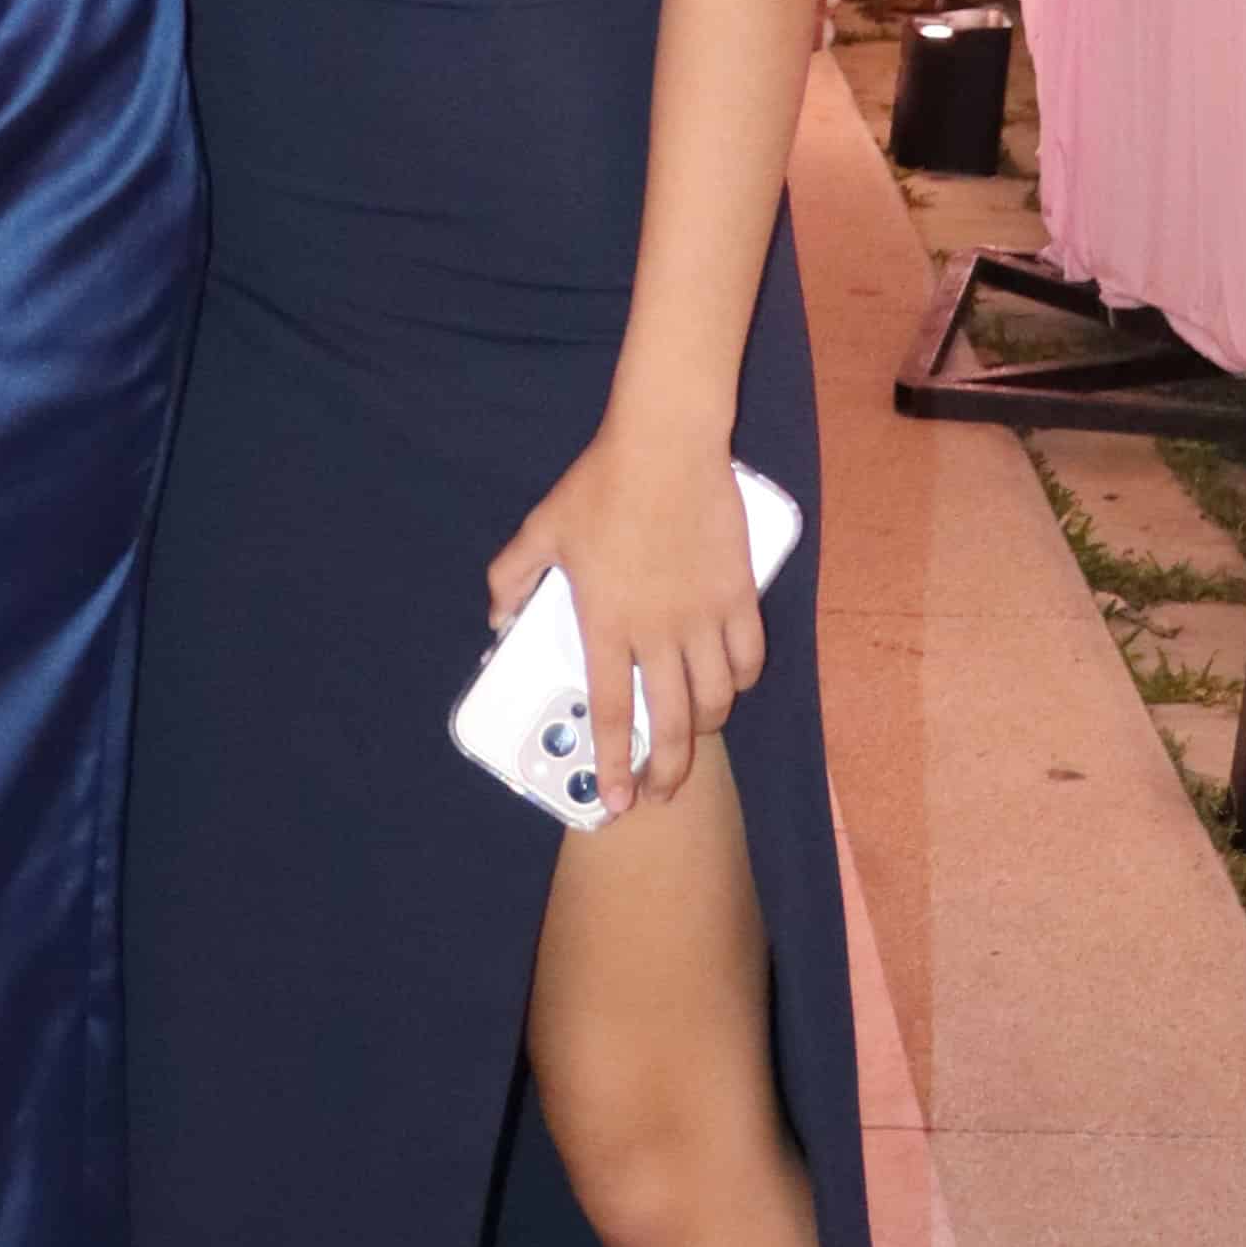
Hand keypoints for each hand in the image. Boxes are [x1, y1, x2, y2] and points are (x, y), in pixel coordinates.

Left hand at [486, 419, 766, 812]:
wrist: (665, 445)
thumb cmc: (600, 486)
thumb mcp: (541, 530)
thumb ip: (512, 577)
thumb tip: (497, 617)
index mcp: (606, 624)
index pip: (611, 713)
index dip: (614, 763)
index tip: (618, 802)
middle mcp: (658, 632)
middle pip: (673, 724)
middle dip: (670, 771)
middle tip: (664, 792)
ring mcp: (704, 616)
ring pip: (716, 698)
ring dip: (705, 726)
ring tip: (695, 731)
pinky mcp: (738, 595)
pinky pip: (749, 656)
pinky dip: (741, 679)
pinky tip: (730, 683)